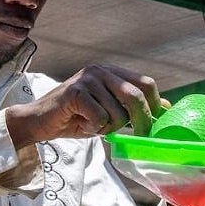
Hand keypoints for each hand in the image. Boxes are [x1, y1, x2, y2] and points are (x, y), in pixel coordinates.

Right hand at [5, 64, 164, 146]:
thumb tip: (165, 108)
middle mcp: (101, 70)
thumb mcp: (109, 112)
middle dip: (141, 120)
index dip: (155, 104)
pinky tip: (81, 123)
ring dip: (109, 128)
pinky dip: (94, 128)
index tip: (153, 124)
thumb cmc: (75, 118)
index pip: (146, 82)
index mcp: (111, 72)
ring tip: (92, 124)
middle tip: (138, 135)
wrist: (39, 121)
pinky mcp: (76, 91)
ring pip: (117, 113)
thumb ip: (131, 108)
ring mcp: (88, 79)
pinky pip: (100, 117)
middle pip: (136, 96)